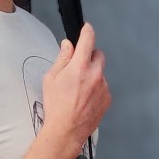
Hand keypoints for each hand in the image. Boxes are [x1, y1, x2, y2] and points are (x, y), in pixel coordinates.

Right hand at [41, 23, 109, 158]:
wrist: (66, 131)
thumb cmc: (56, 106)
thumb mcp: (51, 78)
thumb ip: (62, 58)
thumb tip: (68, 46)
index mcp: (80, 67)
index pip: (88, 40)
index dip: (87, 31)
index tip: (86, 28)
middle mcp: (95, 74)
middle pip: (98, 55)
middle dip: (89, 56)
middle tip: (78, 66)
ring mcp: (103, 87)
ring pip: (100, 72)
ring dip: (92, 75)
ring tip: (77, 90)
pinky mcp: (107, 98)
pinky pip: (103, 87)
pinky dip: (95, 89)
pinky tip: (83, 99)